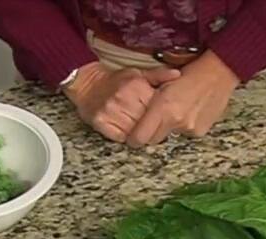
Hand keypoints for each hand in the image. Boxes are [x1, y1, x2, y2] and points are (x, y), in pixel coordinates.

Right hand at [65, 61, 180, 142]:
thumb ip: (158, 75)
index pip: (156, 108)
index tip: (158, 115)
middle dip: (149, 124)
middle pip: (146, 121)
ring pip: (134, 132)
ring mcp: (110, 112)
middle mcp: (123, 99)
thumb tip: (177, 74)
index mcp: (135, 86)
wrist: (87, 85)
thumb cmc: (116, 81)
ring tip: (135, 124)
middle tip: (148, 122)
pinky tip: (125, 128)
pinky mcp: (100, 123)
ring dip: (138, 132)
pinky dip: (125, 136)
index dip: (159, 114)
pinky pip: (120, 137)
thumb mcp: (138, 73)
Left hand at [128, 51, 239, 147]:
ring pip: (170, 136)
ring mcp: (189, 129)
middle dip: (151, 133)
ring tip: (179, 109)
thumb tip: (137, 120)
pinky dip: (185, 126)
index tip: (132, 137)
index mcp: (163, 108)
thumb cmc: (189, 72)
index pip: (140, 137)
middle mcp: (175, 122)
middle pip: (154, 140)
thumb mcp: (162, 82)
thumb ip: (149, 103)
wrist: (219, 72)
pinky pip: (185, 134)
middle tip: (156, 119)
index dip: (134, 139)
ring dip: (170, 127)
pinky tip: (191, 111)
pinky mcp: (199, 132)